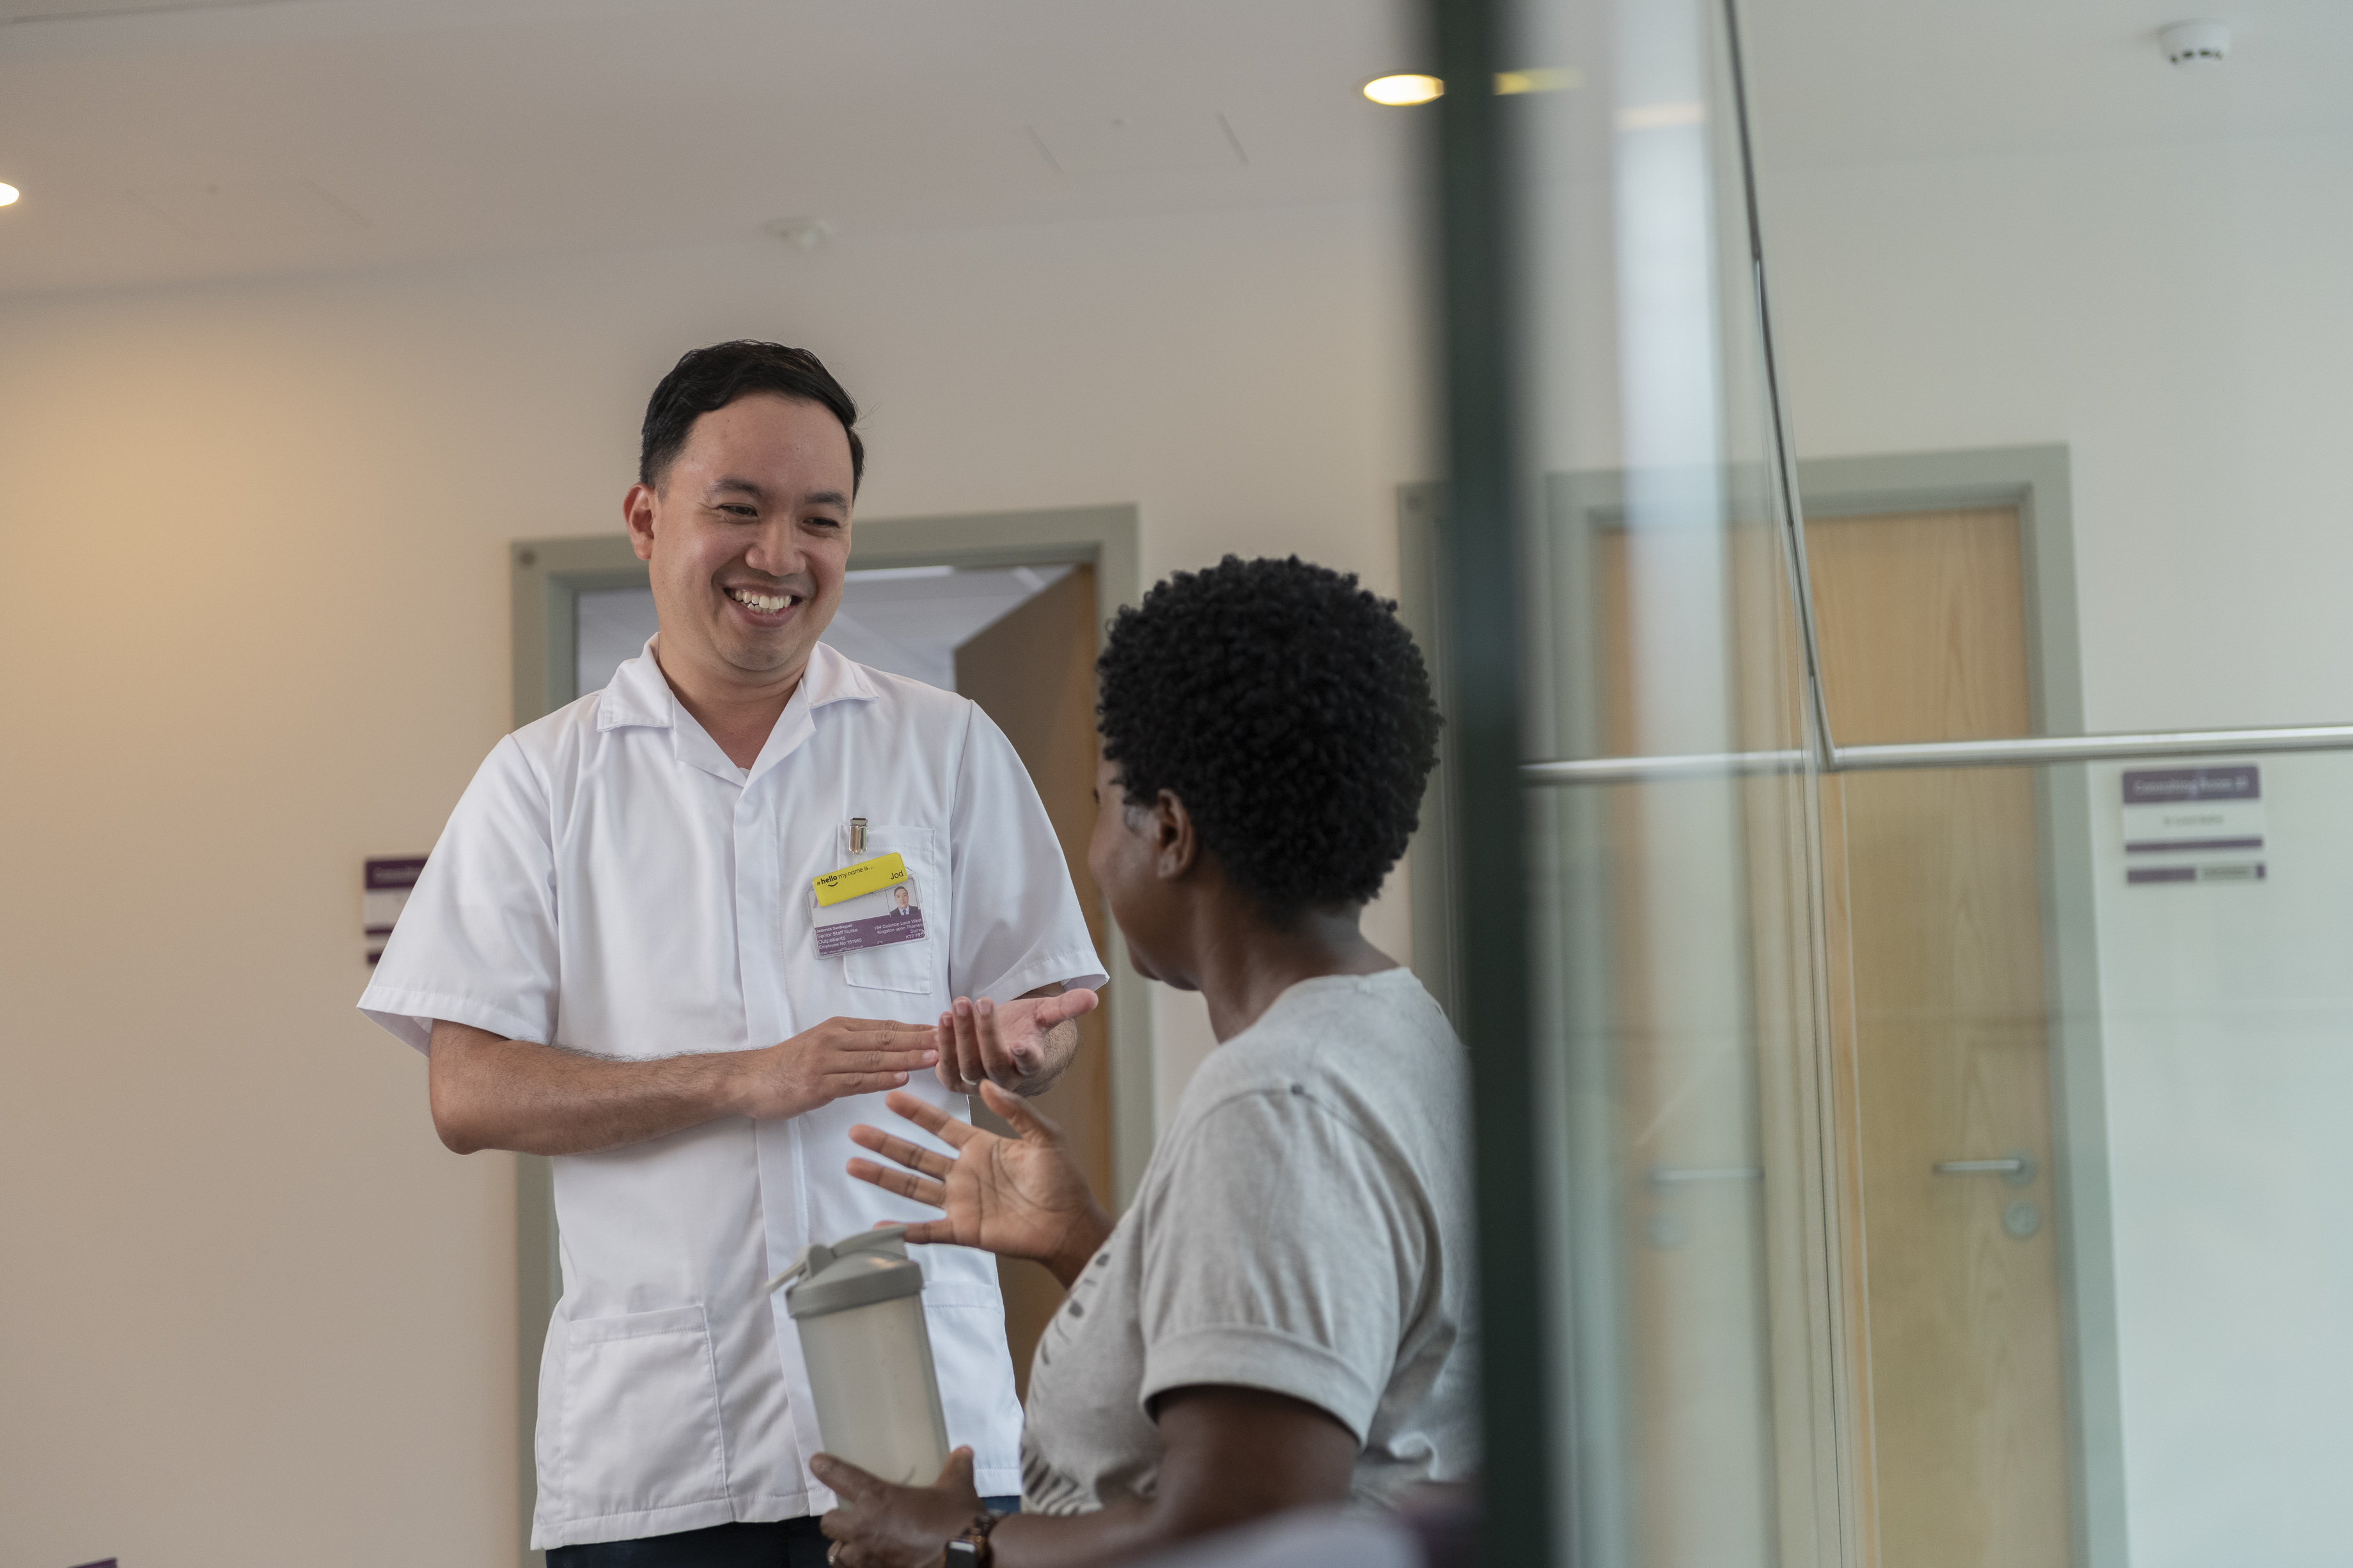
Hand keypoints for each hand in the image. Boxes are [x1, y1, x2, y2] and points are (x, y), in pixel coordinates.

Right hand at [736, 1018, 939, 1120]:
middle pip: (885, 1039)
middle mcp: (835, 1039)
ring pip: (873, 1058)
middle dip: (920, 1039)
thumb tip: (893, 1048)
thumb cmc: (787, 1066)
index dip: (917, 1029)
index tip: (944, 1030)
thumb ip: (854, 1046)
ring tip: (935, 1058)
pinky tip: (900, 1080)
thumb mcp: (823, 1047)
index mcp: (839, 1028)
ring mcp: (825, 1061)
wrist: (748, 1080)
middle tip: (950, 1039)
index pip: (886, 1027)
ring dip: (907, 1058)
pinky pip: (854, 1081)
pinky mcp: (816, 1084)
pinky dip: (880, 1080)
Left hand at [815, 1447, 983, 1567]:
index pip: (841, 1478)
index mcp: (878, 1498)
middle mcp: (865, 1527)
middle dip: (834, 1520)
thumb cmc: (956, 1517)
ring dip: (844, 1548)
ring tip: (856, 1544)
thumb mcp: (957, 1486)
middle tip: (847, 1517)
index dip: (826, 1468)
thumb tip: (964, 1451)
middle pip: (828, 1524)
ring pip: (837, 1554)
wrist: (966, 1554)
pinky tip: (872, 1562)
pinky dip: (861, 1566)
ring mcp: (868, 1556)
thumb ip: (956, 1467)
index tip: (817, 1463)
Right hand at [848, 1083, 1111, 1284]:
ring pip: (913, 1187)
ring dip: (884, 1177)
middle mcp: (964, 1173)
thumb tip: (985, 1085)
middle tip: (856, 1131)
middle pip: (916, 1155)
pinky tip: (879, 1226)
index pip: (940, 1126)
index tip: (890, 1097)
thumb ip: (1016, 1111)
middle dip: (886, 1143)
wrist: (1069, 1223)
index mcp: (981, 1147)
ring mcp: (960, 1202)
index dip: (915, 1112)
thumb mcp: (1043, 1137)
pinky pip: (927, 1231)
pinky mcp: (963, 1229)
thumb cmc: (1063, 1180)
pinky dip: (903, 1231)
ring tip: (853, 1165)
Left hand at [934, 987, 1097, 1093]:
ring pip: (967, 1066)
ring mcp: (979, 1083)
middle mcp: (1005, 1079)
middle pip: (993, 1061)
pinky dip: (942, 1046)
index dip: (1026, 1056)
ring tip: (956, 1006)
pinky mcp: (957, 1082)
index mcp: (1029, 1065)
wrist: (1002, 1044)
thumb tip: (1092, 996)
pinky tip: (941, 1021)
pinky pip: (947, 1070)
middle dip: (985, 1031)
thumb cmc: (1024, 1027)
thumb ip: (1065, 1007)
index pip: (1030, 1063)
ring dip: (960, 1035)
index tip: (1023, 1044)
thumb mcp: (1043, 1014)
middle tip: (981, 1000)